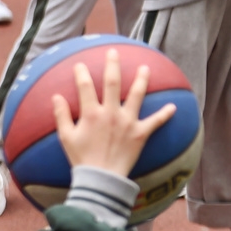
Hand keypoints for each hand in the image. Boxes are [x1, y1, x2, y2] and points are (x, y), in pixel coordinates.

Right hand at [49, 49, 176, 176]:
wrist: (101, 178)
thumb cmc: (82, 159)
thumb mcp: (66, 137)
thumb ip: (61, 115)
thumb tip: (56, 96)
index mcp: (91, 113)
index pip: (85, 86)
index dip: (82, 73)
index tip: (81, 64)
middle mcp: (111, 113)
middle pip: (113, 82)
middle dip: (113, 65)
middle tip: (114, 52)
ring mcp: (128, 122)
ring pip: (137, 95)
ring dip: (141, 80)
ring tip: (145, 68)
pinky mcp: (141, 133)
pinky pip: (156, 122)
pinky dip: (165, 114)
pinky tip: (174, 106)